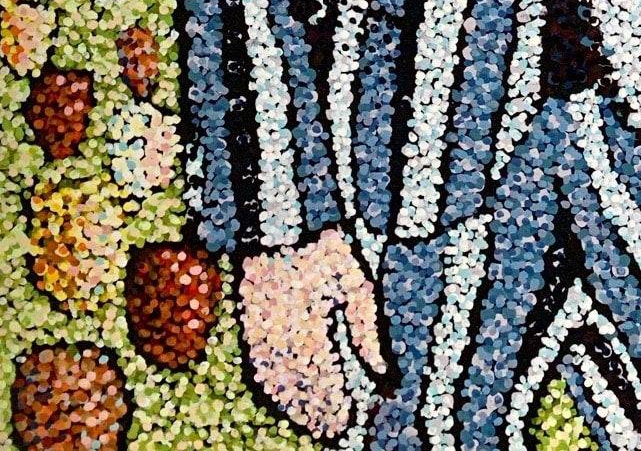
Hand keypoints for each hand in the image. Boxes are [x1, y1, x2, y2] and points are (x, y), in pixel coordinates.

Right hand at [239, 228, 385, 439]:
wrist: (281, 225)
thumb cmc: (326, 250)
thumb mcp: (355, 281)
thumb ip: (365, 328)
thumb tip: (377, 369)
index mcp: (310, 321)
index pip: (324, 376)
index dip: (335, 401)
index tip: (350, 418)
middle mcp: (281, 333)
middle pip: (300, 387)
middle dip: (319, 410)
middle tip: (335, 428)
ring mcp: (261, 332)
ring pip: (278, 384)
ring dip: (297, 407)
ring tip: (316, 423)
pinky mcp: (249, 328)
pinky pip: (260, 369)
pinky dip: (275, 391)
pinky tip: (286, 401)